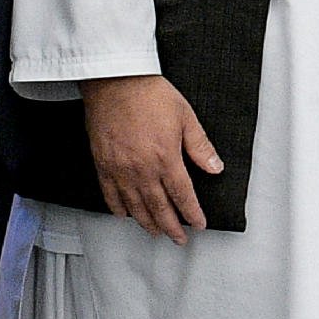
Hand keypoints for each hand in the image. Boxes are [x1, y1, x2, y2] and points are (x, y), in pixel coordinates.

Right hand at [81, 74, 221, 240]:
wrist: (115, 80)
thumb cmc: (149, 93)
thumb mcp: (186, 117)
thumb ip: (200, 147)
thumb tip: (215, 168)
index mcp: (166, 158)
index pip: (183, 196)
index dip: (192, 213)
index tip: (198, 224)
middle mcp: (142, 169)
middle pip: (159, 208)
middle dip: (171, 227)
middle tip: (179, 238)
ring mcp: (120, 169)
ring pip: (135, 207)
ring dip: (147, 223)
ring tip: (156, 232)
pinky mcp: (102, 164)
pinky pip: (110, 195)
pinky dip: (118, 209)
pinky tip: (125, 215)